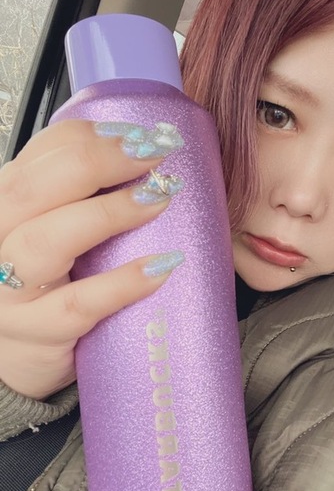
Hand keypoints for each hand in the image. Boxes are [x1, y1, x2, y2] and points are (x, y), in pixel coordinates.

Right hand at [0, 119, 182, 399]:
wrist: (11, 357)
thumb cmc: (42, 286)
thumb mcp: (48, 232)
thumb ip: (76, 196)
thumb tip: (141, 154)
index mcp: (5, 205)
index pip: (39, 155)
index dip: (90, 138)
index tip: (140, 133)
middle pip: (32, 189)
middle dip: (97, 161)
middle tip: (153, 155)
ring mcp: (6, 291)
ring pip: (46, 241)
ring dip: (108, 214)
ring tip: (158, 200)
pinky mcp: (33, 333)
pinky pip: (77, 305)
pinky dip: (120, 284)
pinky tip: (160, 268)